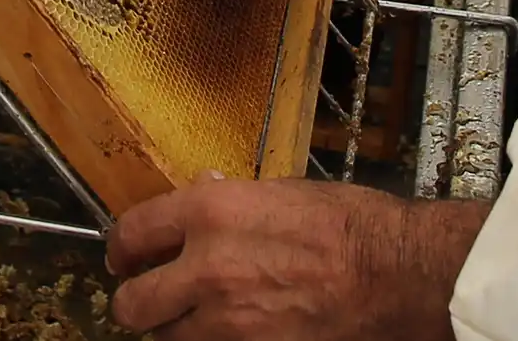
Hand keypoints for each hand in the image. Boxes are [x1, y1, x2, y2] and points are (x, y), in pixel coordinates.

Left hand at [106, 176, 482, 339]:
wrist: (397, 276)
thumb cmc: (352, 228)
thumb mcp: (283, 193)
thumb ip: (231, 201)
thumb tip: (205, 190)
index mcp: (210, 213)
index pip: (132, 233)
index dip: (120, 248)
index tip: (123, 256)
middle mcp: (206, 269)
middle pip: (133, 304)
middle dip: (136, 302)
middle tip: (146, 298)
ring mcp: (227, 322)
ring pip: (167, 339)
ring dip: (175, 329)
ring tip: (195, 319)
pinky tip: (231, 333)